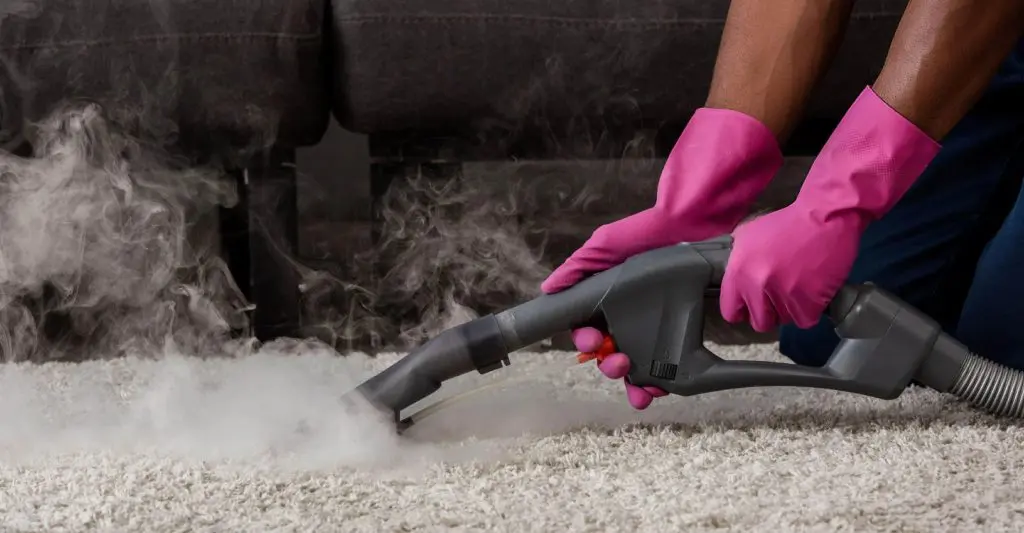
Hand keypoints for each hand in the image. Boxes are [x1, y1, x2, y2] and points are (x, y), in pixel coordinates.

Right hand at [541, 108, 781, 408]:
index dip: (586, 342)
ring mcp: (652, 324)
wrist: (692, 224)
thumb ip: (578, 266)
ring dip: (634, 381)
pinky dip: (661, 379)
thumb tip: (548, 288)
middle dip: (610, 366)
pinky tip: (663, 388)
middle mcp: (626, 315)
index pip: (588, 330)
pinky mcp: (676, 329)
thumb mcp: (607, 245)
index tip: (591, 343)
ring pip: (636, 364)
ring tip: (642, 388)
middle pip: (609, 353)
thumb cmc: (647, 233)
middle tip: (619, 364)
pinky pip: (666, 363)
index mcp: (606, 298)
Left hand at [719, 204, 862, 331]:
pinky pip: (805, 320)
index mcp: (738, 271)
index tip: (752, 306)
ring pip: (784, 320)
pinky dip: (810, 310)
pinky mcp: (809, 301)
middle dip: (769, 313)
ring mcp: (783, 294)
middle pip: (759, 322)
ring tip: (799, 287)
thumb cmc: (787, 223)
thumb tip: (735, 280)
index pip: (730, 311)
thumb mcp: (749, 235)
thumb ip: (738, 261)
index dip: (743, 310)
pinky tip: (812, 292)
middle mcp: (756, 285)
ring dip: (791, 309)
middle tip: (780, 297)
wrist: (824, 216)